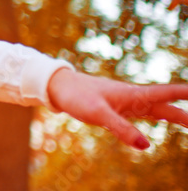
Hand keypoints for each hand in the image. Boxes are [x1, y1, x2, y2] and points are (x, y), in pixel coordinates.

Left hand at [46, 67, 187, 149]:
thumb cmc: (77, 96)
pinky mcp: (117, 107)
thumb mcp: (98, 114)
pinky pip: (143, 112)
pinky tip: (160, 118)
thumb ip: (121, 129)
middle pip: (166, 105)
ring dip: (174, 115)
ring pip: (156, 109)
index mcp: (134, 95)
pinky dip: (157, 116)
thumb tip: (146, 146)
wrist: (58, 87)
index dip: (185, 93)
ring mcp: (126, 102)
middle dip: (185, 112)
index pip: (167, 93)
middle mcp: (134, 97)